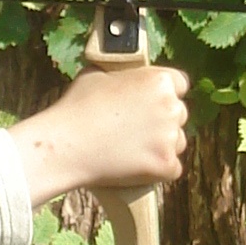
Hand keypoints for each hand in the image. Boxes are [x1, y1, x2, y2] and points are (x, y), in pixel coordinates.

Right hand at [9, 63, 188, 208]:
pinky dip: (158, 170)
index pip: (179, 83)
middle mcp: (171, 107)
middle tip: (137, 128)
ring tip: (132, 148)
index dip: (165, 93)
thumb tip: (122, 75)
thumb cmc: (77, 107)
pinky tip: (136, 167)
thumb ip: (121, 74)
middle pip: (179, 114)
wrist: (66, 145)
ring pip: (178, 142)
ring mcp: (170, 138)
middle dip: (163, 120)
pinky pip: (172, 168)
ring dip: (162, 145)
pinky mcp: (166, 165)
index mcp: (159, 81)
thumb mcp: (96, 74)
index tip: (152, 102)